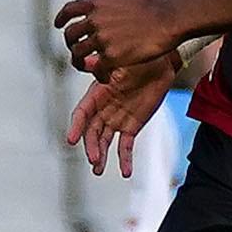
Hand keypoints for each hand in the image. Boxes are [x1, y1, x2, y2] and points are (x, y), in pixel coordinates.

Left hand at [58, 0, 184, 78]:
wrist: (169, 20)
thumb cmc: (153, 3)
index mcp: (97, 3)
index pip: (69, 10)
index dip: (60, 18)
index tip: (58, 25)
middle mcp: (95, 21)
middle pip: (70, 34)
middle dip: (69, 43)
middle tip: (75, 48)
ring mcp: (102, 40)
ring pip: (78, 53)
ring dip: (78, 61)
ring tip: (85, 65)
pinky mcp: (112, 56)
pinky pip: (95, 68)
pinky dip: (97, 73)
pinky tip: (104, 74)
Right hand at [64, 59, 175, 175]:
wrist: (160, 64)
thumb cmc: (137, 59)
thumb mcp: (119, 61)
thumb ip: (103, 66)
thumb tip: (89, 62)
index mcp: (96, 94)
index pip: (81, 113)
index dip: (75, 126)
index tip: (71, 139)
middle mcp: (103, 109)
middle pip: (92, 132)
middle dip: (91, 147)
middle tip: (93, 159)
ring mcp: (116, 120)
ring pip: (105, 142)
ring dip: (101, 156)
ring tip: (98, 169)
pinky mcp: (131, 127)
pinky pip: (126, 146)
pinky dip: (125, 159)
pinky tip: (125, 172)